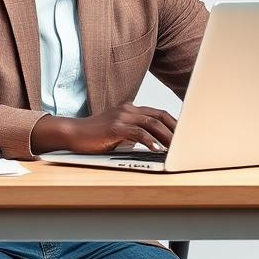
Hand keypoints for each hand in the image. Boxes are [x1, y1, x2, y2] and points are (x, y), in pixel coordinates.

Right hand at [31, 102, 176, 154]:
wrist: (72, 133)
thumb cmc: (95, 136)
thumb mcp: (119, 132)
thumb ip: (135, 133)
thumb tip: (155, 144)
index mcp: (131, 109)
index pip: (159, 113)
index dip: (174, 123)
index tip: (185, 135)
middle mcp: (128, 109)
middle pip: (159, 116)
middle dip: (175, 130)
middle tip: (186, 142)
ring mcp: (121, 116)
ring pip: (152, 124)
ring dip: (166, 137)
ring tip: (176, 148)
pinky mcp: (115, 127)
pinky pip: (137, 133)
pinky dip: (149, 141)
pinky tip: (156, 149)